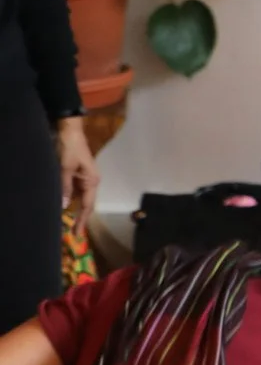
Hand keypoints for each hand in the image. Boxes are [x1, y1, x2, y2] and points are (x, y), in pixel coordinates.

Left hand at [55, 119, 96, 238]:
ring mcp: (86, 178)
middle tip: (73, 231)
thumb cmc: (70, 149)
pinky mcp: (80, 174)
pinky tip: (64, 204)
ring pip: (80, 197)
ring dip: (74, 208)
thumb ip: (65, 188)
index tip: (78, 234)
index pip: (88, 205)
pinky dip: (70, 198)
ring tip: (67, 221)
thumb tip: (63, 207)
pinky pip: (76, 190)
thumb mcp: (65, 169)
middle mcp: (92, 181)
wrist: (70, 131)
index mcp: (92, 181)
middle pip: (86, 203)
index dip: (83, 220)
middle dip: (80, 217)